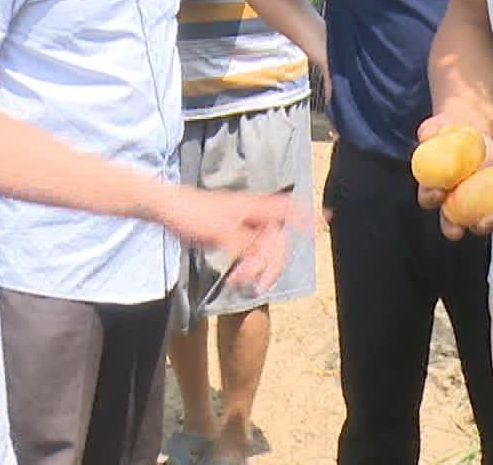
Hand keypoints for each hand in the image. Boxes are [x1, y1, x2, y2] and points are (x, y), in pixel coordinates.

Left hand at [161, 187, 309, 290]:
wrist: (167, 209)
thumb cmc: (192, 214)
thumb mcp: (219, 233)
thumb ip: (245, 246)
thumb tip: (263, 258)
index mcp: (252, 208)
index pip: (287, 210)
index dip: (307, 217)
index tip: (325, 222)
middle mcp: (250, 213)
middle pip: (276, 238)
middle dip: (273, 262)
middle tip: (263, 284)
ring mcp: (240, 222)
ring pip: (261, 246)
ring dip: (256, 267)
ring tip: (241, 282)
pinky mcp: (228, 231)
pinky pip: (247, 250)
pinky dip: (246, 264)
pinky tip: (239, 276)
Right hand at [414, 111, 492, 224]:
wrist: (469, 124)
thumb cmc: (446, 130)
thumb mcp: (434, 128)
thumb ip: (428, 133)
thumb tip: (426, 137)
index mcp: (433, 185)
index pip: (427, 199)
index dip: (431, 199)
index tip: (439, 192)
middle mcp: (451, 196)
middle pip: (449, 219)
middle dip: (452, 227)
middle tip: (457, 228)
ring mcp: (472, 196)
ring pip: (473, 217)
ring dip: (477, 224)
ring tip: (483, 224)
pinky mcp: (492, 191)